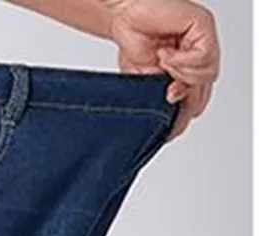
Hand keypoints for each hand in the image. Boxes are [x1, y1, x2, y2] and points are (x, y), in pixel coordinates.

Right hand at [101, 0, 219, 139]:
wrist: (124, 15)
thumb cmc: (133, 43)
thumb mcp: (145, 81)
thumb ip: (162, 96)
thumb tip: (175, 117)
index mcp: (186, 73)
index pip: (196, 103)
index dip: (181, 116)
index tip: (165, 125)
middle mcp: (198, 58)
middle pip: (203, 92)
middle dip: (182, 97)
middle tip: (165, 90)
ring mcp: (203, 43)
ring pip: (206, 75)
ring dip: (179, 74)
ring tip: (161, 62)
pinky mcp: (203, 27)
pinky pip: (202, 56)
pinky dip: (181, 59)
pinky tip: (165, 52)